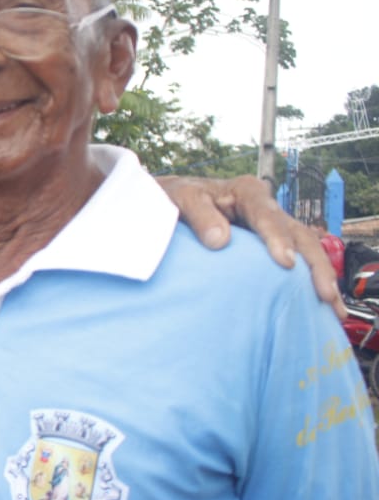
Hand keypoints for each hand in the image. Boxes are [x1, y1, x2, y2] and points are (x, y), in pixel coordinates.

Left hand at [157, 174, 344, 317]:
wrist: (167, 202)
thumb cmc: (173, 198)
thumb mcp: (180, 198)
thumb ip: (199, 214)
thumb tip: (220, 240)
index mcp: (245, 192)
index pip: (267, 215)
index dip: (278, 238)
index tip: (285, 262)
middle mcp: (264, 208)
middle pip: (299, 235)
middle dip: (314, 264)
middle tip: (323, 292)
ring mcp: (270, 228)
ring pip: (305, 250)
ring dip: (320, 278)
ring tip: (333, 307)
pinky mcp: (268, 246)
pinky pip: (295, 263)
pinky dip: (307, 282)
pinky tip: (319, 306)